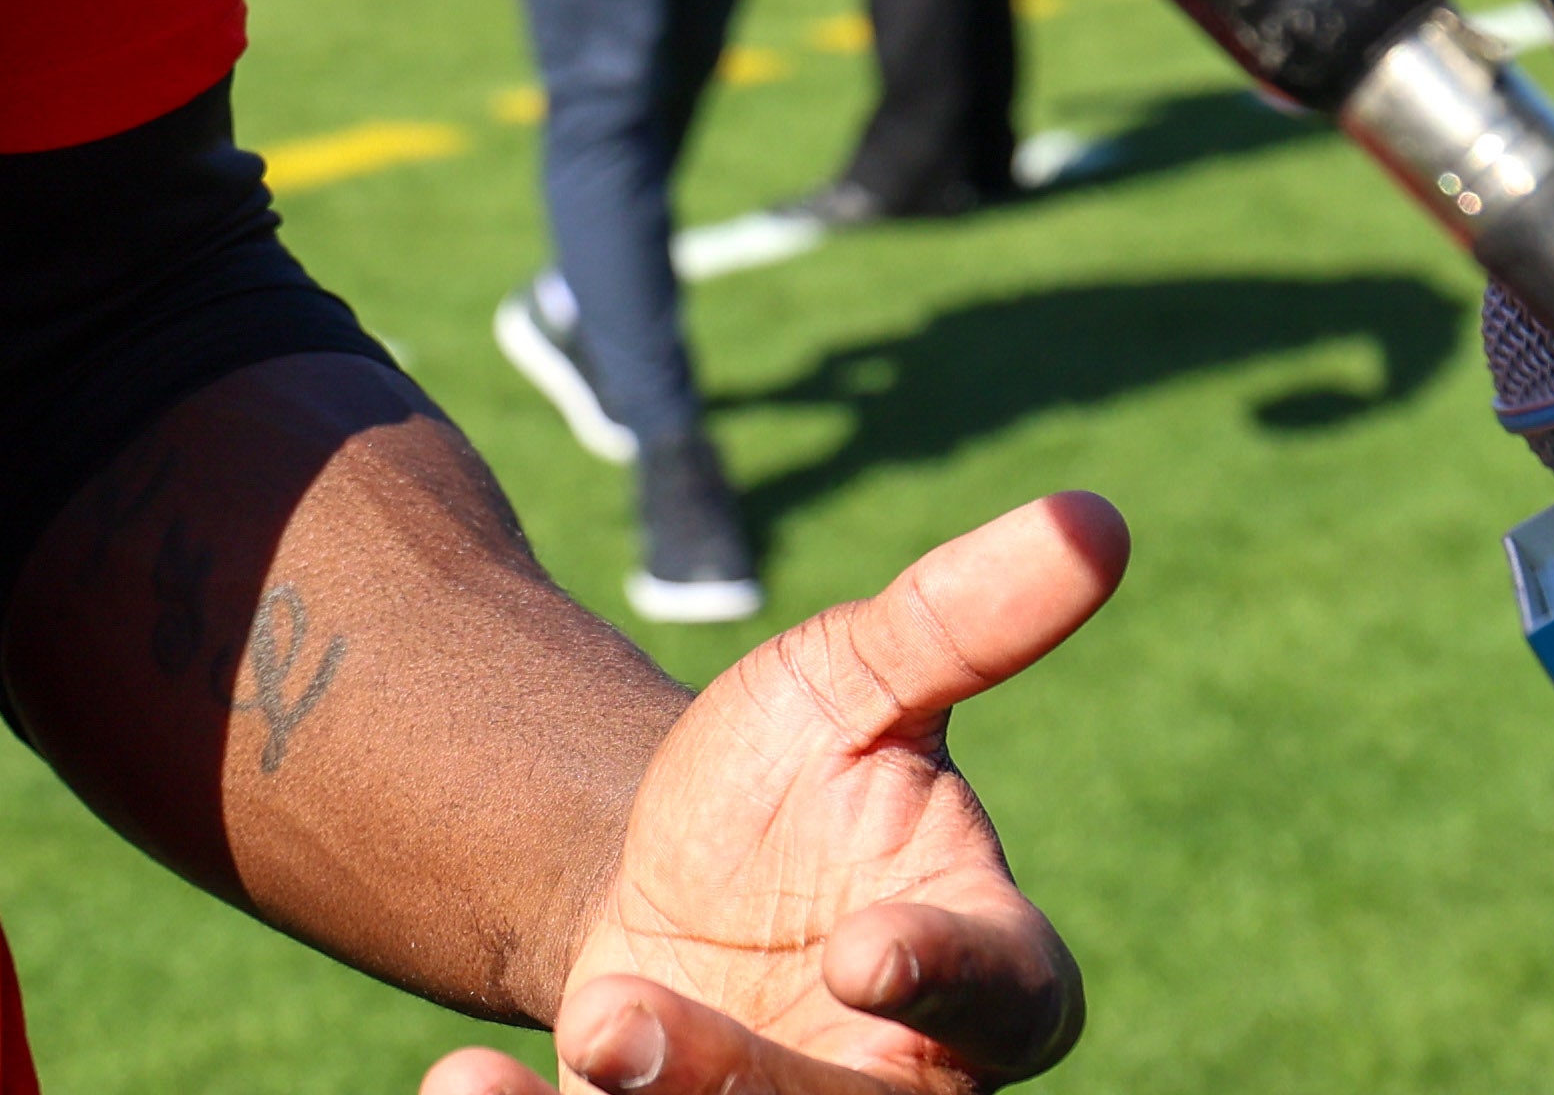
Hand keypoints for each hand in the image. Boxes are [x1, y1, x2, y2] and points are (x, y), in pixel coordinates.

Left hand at [427, 493, 1128, 1094]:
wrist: (665, 866)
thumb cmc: (801, 774)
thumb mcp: (861, 683)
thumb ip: (966, 623)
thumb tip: (1092, 515)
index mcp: (989, 970)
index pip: (1007, 997)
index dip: (951, 978)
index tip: (866, 951)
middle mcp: (900, 1077)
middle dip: (745, 1079)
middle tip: (626, 1020)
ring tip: (587, 1029)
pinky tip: (460, 1084)